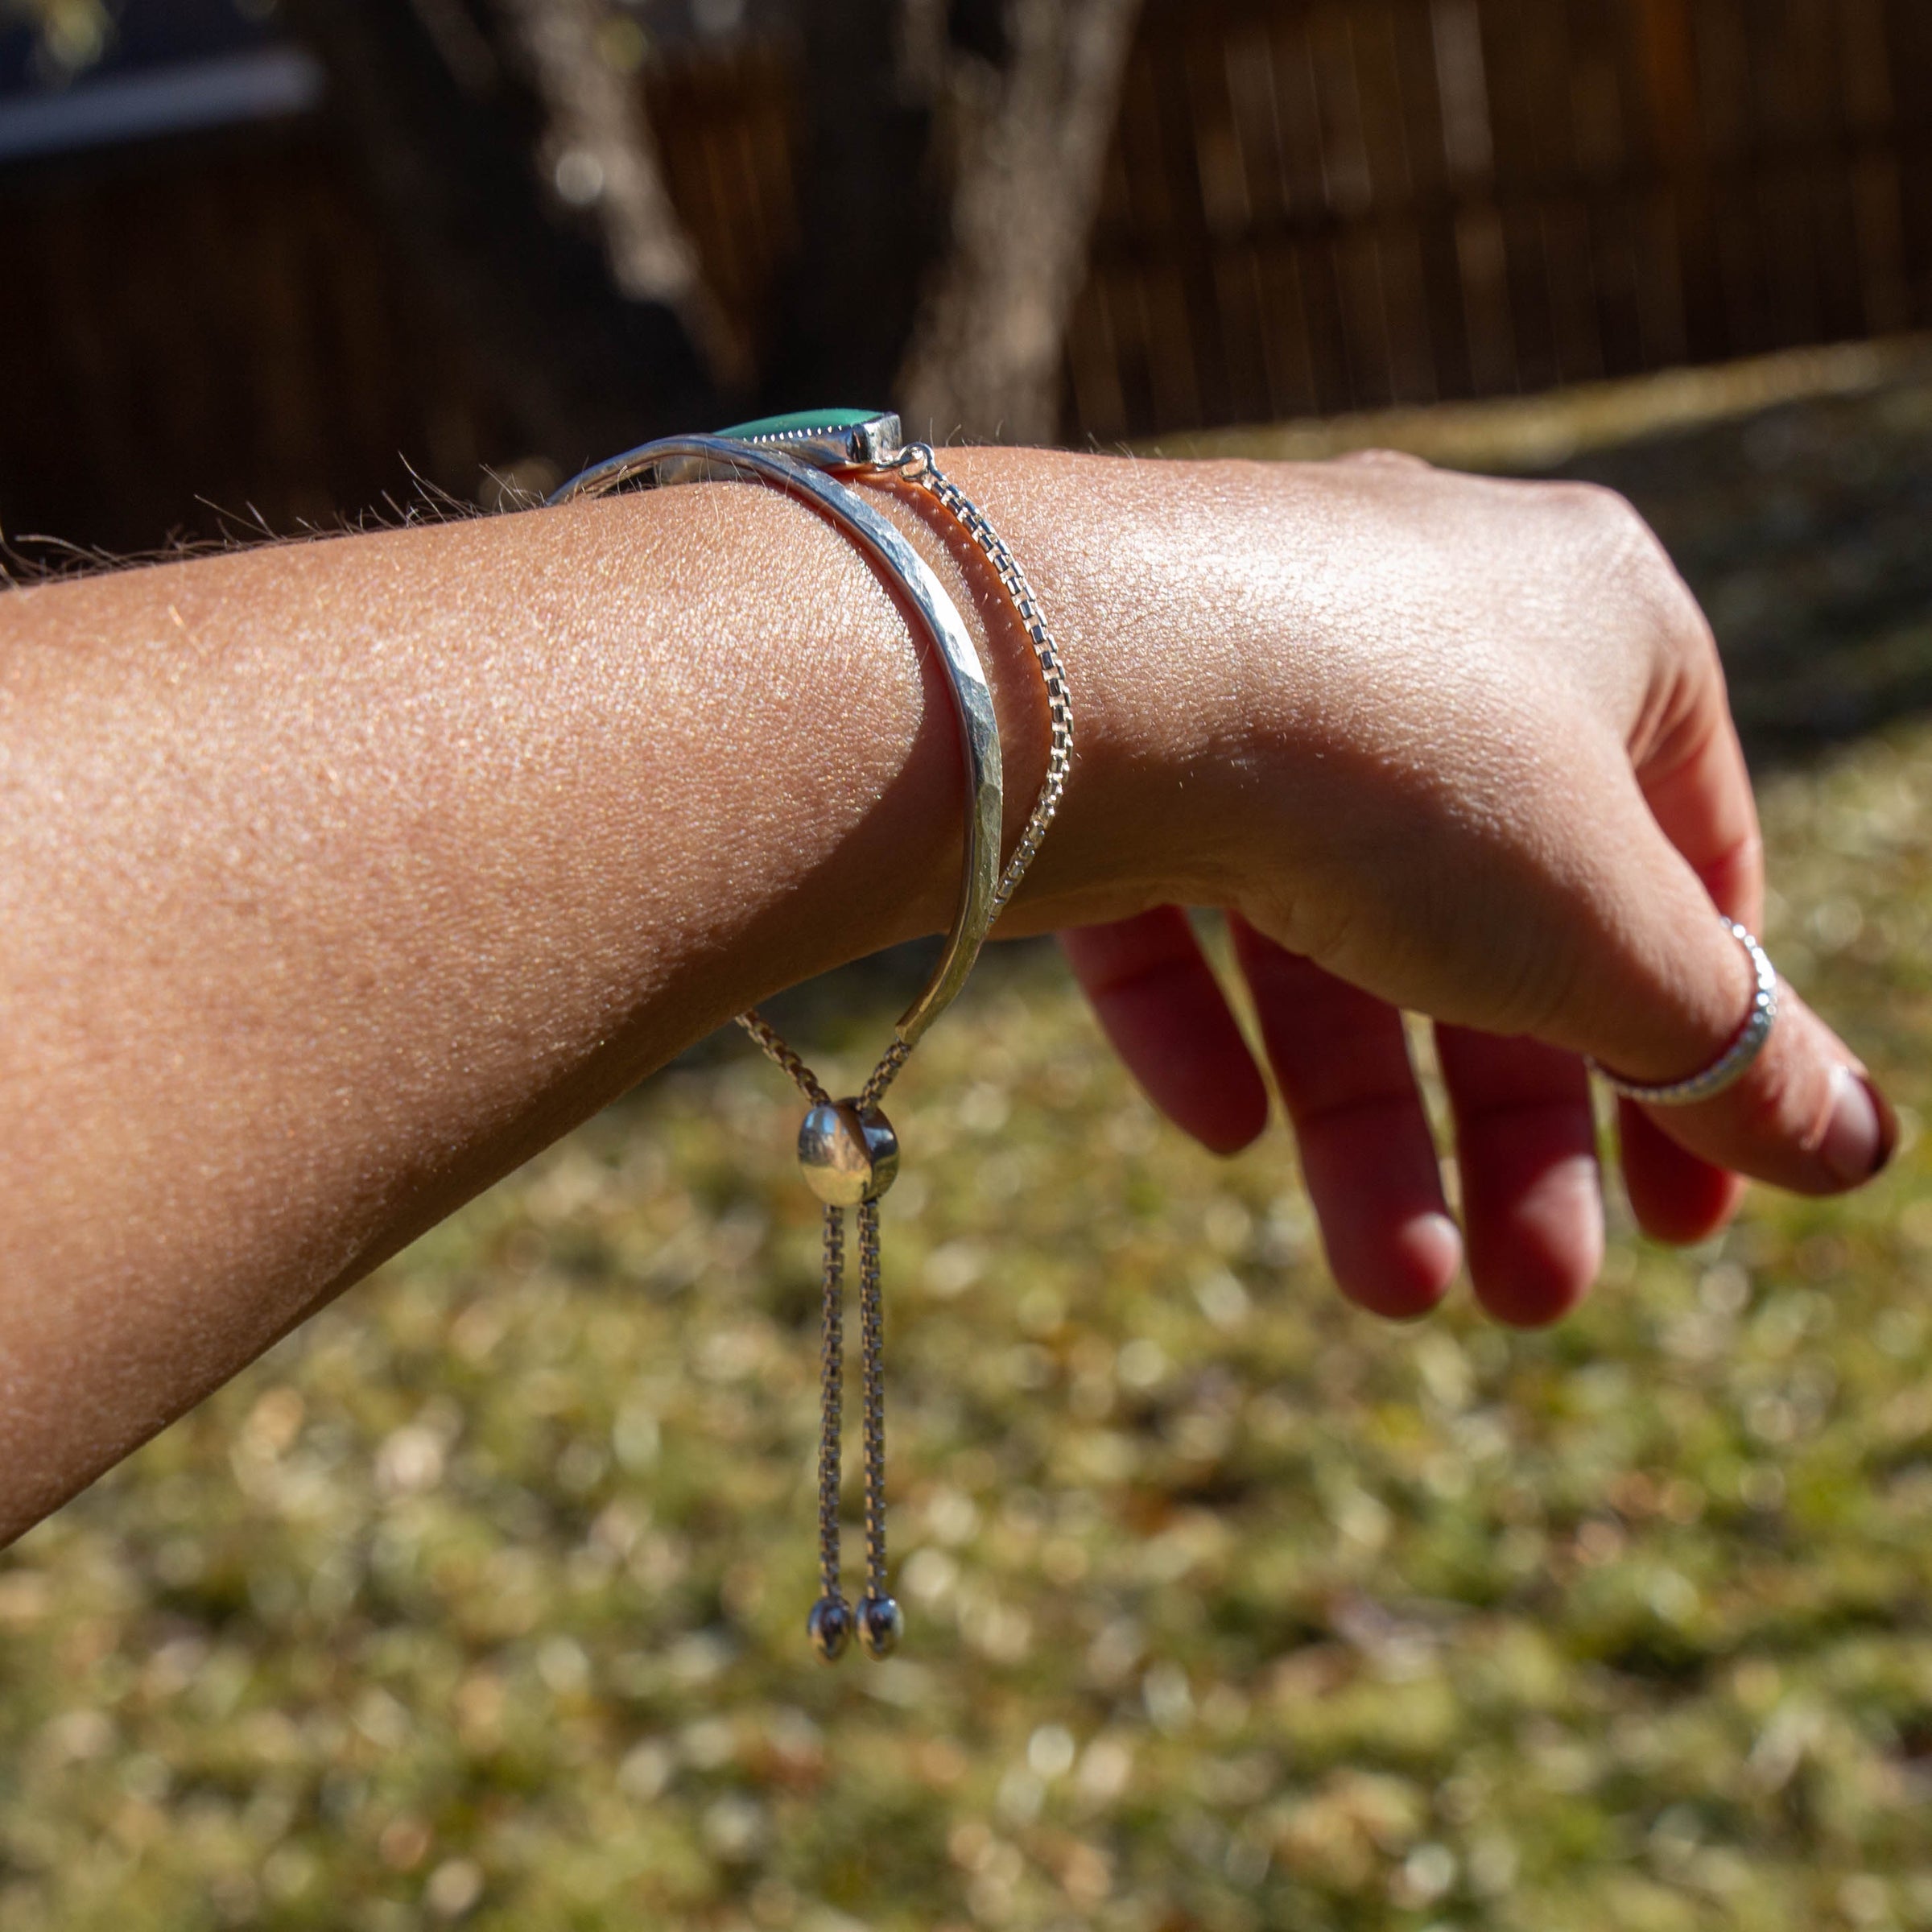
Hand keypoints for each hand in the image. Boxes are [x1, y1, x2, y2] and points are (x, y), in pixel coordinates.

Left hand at [942, 450, 1894, 1326]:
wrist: (1082, 673)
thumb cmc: (1403, 762)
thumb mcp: (1604, 928)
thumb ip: (1722, 1042)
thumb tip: (1851, 1146)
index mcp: (1595, 623)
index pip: (1686, 866)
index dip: (1701, 1054)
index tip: (1692, 1220)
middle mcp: (1422, 635)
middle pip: (1500, 930)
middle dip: (1518, 1136)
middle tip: (1530, 1299)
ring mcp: (1257, 685)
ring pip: (1334, 940)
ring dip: (1371, 1127)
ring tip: (1395, 1289)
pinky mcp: (1113, 752)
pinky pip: (1176, 908)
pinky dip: (1208, 1024)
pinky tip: (1225, 1131)